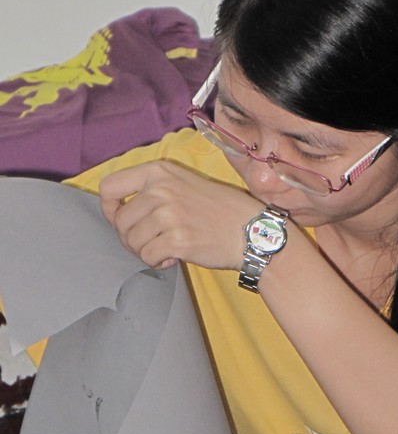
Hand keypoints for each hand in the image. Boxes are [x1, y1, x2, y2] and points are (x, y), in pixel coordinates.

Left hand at [98, 160, 256, 269]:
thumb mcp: (185, 183)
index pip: (109, 187)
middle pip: (120, 221)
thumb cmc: (221, 209)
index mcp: (160, 171)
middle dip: (131, 238)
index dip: (109, 208)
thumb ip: (154, 189)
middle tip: (152, 241)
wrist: (252, 230)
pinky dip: (157, 262)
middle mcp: (161, 190)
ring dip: (146, 250)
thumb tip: (120, 211)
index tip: (119, 218)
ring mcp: (168, 215)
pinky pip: (147, 257)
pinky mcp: (176, 240)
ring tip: (167, 248)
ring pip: (132, 242)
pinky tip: (174, 256)